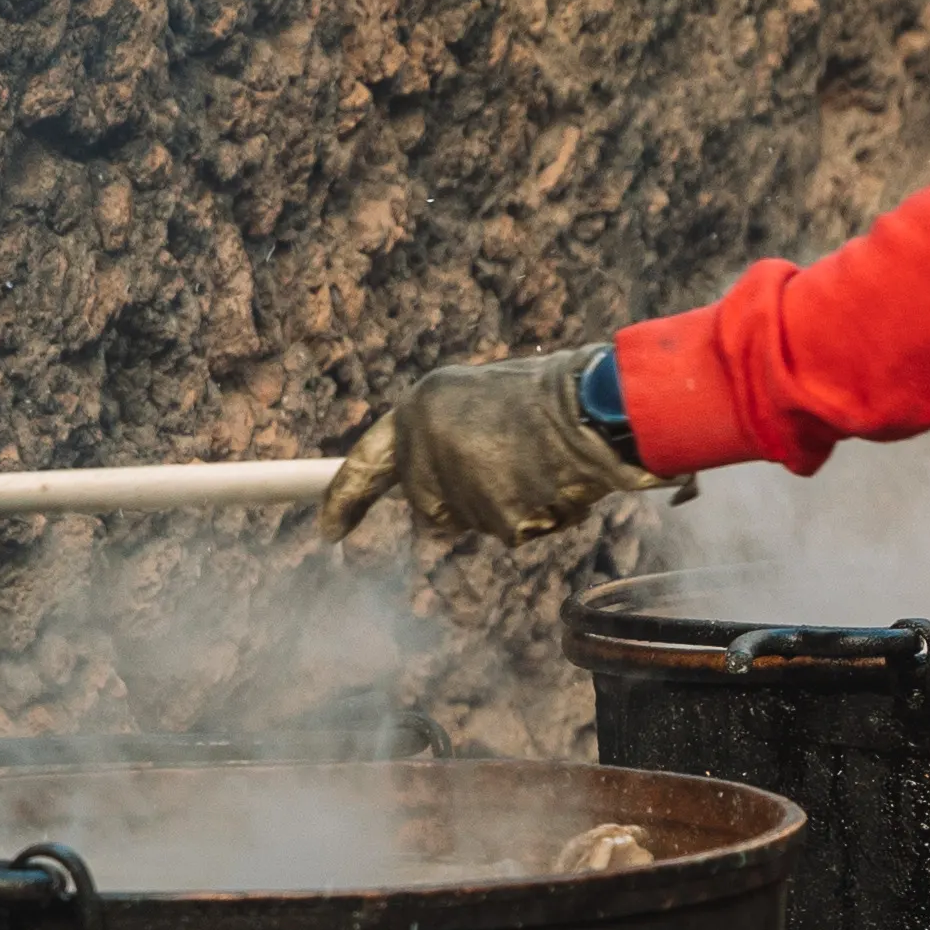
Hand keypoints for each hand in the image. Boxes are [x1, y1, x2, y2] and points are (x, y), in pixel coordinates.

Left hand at [321, 349, 661, 541]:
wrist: (600, 405)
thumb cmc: (553, 398)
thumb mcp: (482, 401)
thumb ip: (447, 437)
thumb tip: (430, 489)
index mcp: (421, 406)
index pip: (368, 460)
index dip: (346, 497)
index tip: (329, 530)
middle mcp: (425, 444)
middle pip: (428, 507)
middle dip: (464, 500)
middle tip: (512, 465)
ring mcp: (457, 482)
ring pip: (473, 522)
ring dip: (508, 505)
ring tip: (541, 463)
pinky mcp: (493, 513)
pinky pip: (513, 531)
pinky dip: (540, 515)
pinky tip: (556, 482)